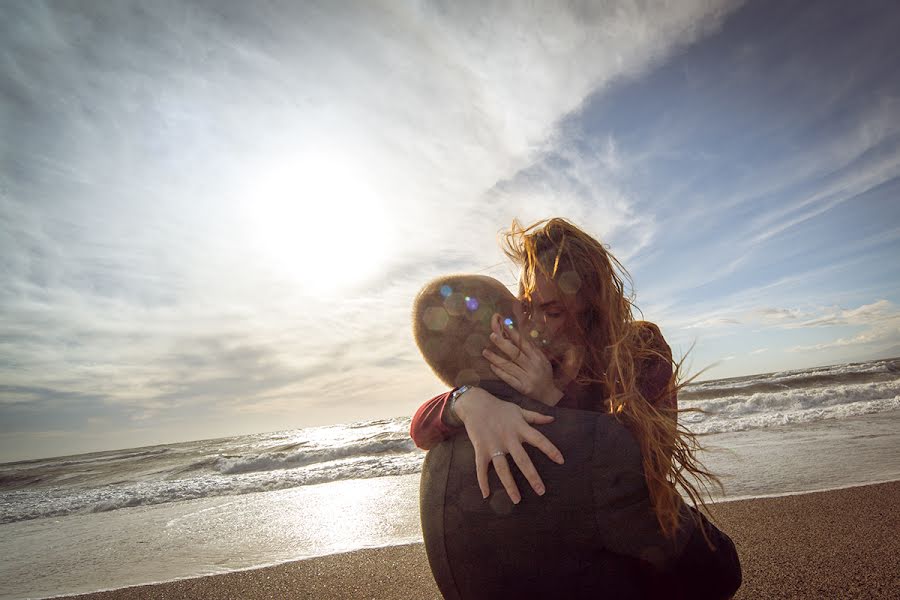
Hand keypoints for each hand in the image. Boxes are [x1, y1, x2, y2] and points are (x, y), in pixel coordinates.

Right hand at [453, 387, 564, 502]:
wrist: (474, 403)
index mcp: (520, 428)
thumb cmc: (499, 408)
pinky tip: (486, 494)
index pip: (539, 440)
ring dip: (509, 485)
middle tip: (541, 491)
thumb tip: (552, 419)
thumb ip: (535, 417)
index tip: (561, 461)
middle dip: (532, 476)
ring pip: (502, 468)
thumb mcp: (519, 410)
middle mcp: (508, 438)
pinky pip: (481, 468)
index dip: (550, 450)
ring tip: (517, 500)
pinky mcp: (480, 449)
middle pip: (522, 460)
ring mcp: (493, 445)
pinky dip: (482, 481)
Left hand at [483, 313, 564, 405]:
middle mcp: (533, 367)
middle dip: (503, 344)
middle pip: (516, 354)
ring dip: (496, 358)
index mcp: (538, 358)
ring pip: (509, 366)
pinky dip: (500, 372)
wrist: (549, 395)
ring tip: (485, 352)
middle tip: (492, 336)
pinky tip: (492, 366)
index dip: (514, 335)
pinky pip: (509, 379)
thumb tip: (518, 336)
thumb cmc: (544, 374)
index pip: (524, 344)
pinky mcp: (523, 388)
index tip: (504, 326)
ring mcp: (527, 378)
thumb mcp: (542, 360)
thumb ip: (532, 349)